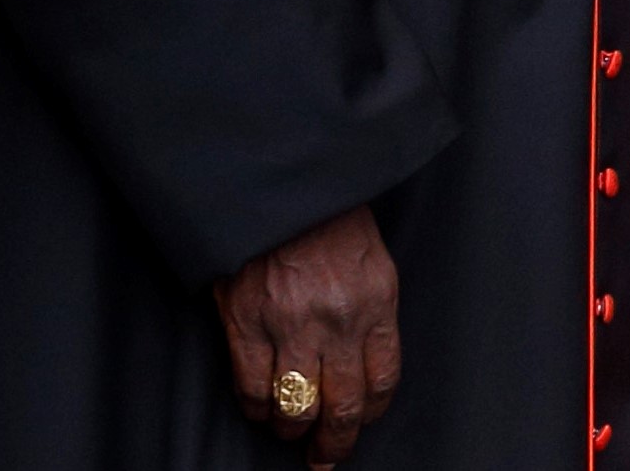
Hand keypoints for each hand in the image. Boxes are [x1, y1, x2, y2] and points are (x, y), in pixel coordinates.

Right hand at [216, 204, 401, 465]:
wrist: (282, 185)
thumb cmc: (331, 219)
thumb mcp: (371, 261)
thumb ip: (370, 312)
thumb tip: (362, 360)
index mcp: (376, 301)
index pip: (384, 378)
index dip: (373, 411)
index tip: (365, 421)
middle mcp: (337, 320)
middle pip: (343, 405)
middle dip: (337, 440)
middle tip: (329, 456)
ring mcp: (290, 326)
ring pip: (296, 406)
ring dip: (295, 431)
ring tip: (293, 435)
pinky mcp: (245, 325)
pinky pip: (252, 388)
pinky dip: (257, 408)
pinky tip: (262, 410)